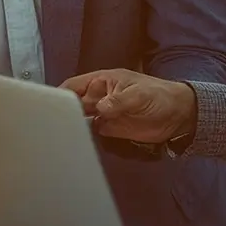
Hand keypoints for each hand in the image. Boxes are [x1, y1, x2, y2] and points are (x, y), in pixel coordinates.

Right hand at [60, 70, 197, 145]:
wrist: (178, 116)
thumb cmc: (159, 96)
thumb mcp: (140, 94)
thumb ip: (119, 101)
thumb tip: (99, 109)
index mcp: (101, 81)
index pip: (74, 86)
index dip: (60, 94)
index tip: (47, 106)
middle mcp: (97, 97)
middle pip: (72, 104)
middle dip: (61, 113)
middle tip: (48, 127)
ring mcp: (102, 113)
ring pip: (79, 119)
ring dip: (71, 126)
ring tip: (57, 137)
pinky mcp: (109, 129)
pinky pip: (91, 132)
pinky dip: (83, 137)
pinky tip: (74, 144)